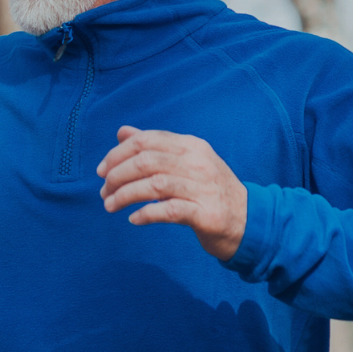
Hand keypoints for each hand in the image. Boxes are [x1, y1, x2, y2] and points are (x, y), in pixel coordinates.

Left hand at [97, 126, 246, 260]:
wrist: (250, 219)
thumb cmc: (209, 190)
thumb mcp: (186, 162)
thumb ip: (155, 147)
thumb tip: (122, 132)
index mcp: (192, 146)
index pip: (146, 141)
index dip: (117, 154)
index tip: (102, 171)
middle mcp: (199, 163)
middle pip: (146, 161)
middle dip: (117, 176)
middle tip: (104, 192)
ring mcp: (204, 188)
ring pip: (154, 184)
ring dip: (125, 196)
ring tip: (110, 206)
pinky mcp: (207, 215)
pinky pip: (169, 210)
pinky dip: (147, 214)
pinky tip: (134, 219)